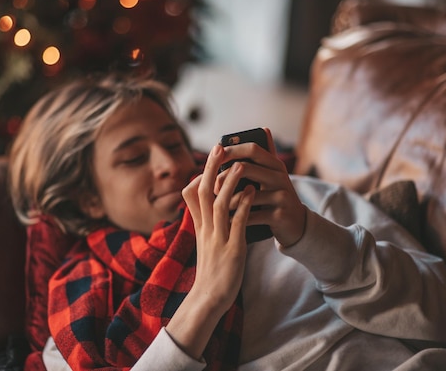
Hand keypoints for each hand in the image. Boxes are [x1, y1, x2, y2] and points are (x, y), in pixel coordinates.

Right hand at [164, 145, 253, 359]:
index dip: (201, 173)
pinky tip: (252, 191)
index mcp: (200, 226)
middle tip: (219, 146)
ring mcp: (217, 238)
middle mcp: (205, 228)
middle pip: (203, 192)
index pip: (193, 194)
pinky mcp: (231, 248)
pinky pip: (236, 222)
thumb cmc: (211, 271)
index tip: (211, 156)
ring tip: (240, 164)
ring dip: (229, 182)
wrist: (209, 298)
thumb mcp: (206, 243)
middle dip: (211, 168)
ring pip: (219, 203)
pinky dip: (244, 204)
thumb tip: (211, 208)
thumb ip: (207, 224)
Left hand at [217, 128, 306, 247]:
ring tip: (217, 206)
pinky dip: (237, 218)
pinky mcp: (280, 216)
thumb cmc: (277, 196)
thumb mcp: (274, 175)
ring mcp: (282, 196)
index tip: (215, 155)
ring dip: (228, 201)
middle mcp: (280, 177)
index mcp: (276, 165)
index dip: (232, 150)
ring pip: (246, 195)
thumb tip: (264, 129)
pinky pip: (252, 215)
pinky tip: (227, 221)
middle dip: (224, 177)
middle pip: (246, 168)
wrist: (297, 224)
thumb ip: (265, 156)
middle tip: (212, 186)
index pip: (252, 149)